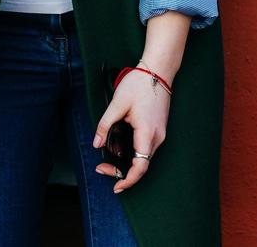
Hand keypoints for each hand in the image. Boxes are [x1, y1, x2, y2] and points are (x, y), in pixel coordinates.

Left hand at [92, 66, 171, 192]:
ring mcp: (160, 133)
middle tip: (102, 167)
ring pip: (144, 157)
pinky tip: (120, 143)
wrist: (158, 70)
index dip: (128, 180)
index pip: (140, 167)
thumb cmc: (139, 84)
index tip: (116, 187)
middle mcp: (157, 137)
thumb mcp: (117, 104)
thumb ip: (105, 125)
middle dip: (122, 171)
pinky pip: (146, 147)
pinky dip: (133, 151)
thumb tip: (96, 143)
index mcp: (147, 133)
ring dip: (127, 161)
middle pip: (141, 165)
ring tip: (109, 155)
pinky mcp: (158, 129)